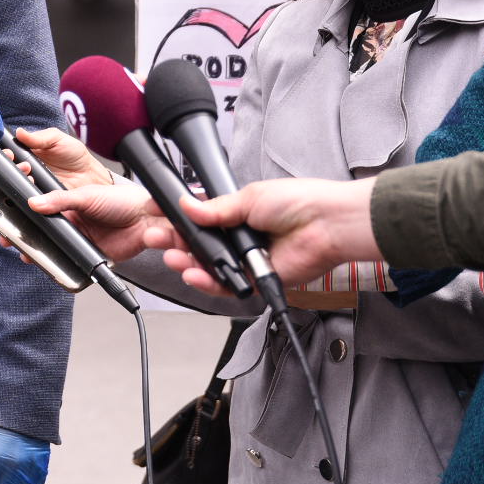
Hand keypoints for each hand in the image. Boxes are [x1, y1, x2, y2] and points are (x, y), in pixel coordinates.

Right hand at [11, 127, 112, 188]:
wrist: (91, 176)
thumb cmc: (75, 155)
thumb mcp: (57, 139)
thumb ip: (39, 137)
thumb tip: (20, 132)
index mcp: (29, 153)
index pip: (11, 153)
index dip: (7, 153)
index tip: (9, 153)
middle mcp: (28, 169)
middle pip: (11, 170)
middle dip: (12, 167)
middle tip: (23, 166)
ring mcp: (33, 184)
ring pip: (18, 184)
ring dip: (20, 180)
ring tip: (30, 176)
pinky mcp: (40, 198)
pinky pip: (29, 198)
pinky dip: (28, 194)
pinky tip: (34, 190)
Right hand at [23, 180, 160, 261]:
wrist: (147, 220)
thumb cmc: (122, 200)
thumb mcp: (87, 195)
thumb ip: (60, 199)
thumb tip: (35, 202)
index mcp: (68, 204)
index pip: (41, 209)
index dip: (26, 213)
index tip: (9, 214)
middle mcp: (71, 222)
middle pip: (43, 231)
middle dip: (26, 235)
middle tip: (11, 237)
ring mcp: (78, 240)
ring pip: (52, 249)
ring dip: (38, 251)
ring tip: (25, 252)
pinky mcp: (87, 256)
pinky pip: (69, 264)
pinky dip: (58, 266)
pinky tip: (48, 264)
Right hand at [139, 177, 380, 296]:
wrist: (326, 224)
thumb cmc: (298, 203)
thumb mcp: (249, 198)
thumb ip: (215, 209)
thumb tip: (187, 206)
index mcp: (238, 215)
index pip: (200, 221)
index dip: (178, 222)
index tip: (158, 218)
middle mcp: (240, 239)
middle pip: (199, 247)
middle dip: (175, 244)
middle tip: (157, 240)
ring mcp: (247, 261)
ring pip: (209, 268)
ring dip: (187, 264)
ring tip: (172, 258)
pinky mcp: (256, 280)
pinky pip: (227, 286)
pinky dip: (208, 283)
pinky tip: (194, 275)